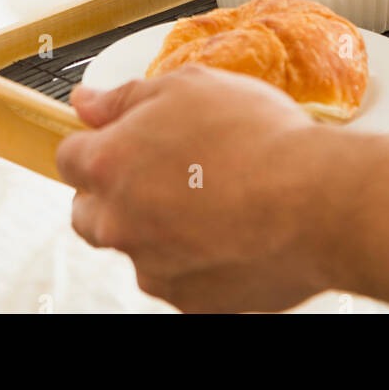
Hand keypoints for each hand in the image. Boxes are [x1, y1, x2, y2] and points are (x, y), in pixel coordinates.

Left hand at [55, 65, 344, 312]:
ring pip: (139, 249)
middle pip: (90, 214)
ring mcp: (154, 270)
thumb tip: (85, 102)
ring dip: (160, 230)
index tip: (123, 141)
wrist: (320, 201)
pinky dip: (200, 261)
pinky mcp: (192, 302)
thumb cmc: (260, 138)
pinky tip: (236, 233)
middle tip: (166, 174)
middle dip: (116, 194)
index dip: (97, 144)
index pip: (68, 158)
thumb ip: (124, 98)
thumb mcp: (188, 86)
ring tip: (216, 202)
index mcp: (108, 166)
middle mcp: (119, 224)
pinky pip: (183, 280)